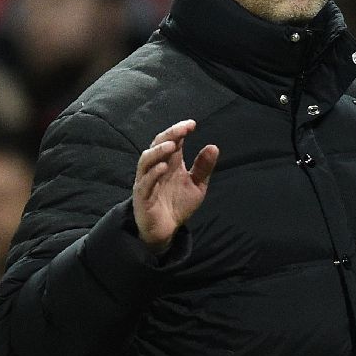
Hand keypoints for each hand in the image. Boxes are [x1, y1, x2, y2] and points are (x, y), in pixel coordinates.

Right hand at [133, 120, 218, 252]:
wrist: (167, 231)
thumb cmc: (178, 204)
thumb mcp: (197, 185)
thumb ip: (203, 167)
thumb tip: (214, 147)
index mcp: (169, 163)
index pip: (171, 140)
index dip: (179, 130)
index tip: (192, 124)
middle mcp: (155, 168)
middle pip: (157, 145)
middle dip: (169, 135)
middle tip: (183, 129)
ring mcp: (146, 182)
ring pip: (146, 161)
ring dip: (158, 152)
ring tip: (172, 146)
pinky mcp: (142, 198)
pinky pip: (144, 184)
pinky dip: (152, 174)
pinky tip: (163, 168)